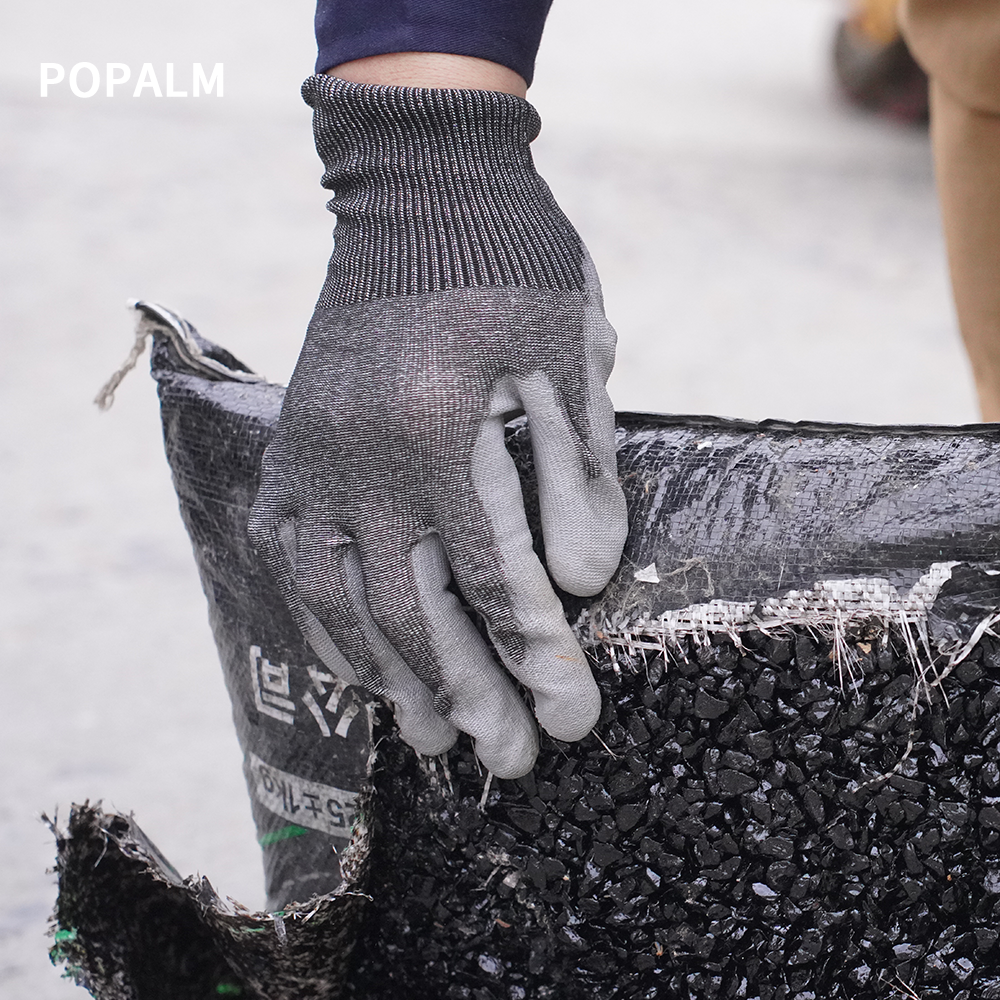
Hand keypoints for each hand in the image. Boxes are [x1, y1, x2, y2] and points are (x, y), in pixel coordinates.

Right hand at [248, 76, 626, 777]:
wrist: (418, 187)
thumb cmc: (510, 259)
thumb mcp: (569, 348)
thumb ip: (577, 470)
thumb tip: (579, 583)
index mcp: (437, 427)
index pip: (493, 576)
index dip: (538, 655)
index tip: (574, 714)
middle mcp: (358, 455)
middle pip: (412, 610)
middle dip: (471, 694)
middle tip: (515, 759)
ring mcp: (311, 454)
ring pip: (338, 600)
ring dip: (389, 679)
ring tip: (429, 740)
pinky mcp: (291, 447)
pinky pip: (290, 560)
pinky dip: (323, 622)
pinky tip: (356, 662)